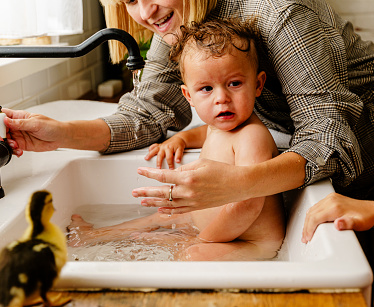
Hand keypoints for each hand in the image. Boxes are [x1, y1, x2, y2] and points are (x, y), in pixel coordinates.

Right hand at [0, 107, 63, 156]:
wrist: (60, 137)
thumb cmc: (51, 126)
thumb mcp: (36, 123)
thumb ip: (20, 123)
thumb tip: (6, 120)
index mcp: (19, 116)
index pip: (1, 114)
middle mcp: (16, 125)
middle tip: (4, 139)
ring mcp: (18, 135)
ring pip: (5, 139)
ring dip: (6, 144)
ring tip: (15, 146)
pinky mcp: (22, 144)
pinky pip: (12, 148)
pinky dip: (13, 151)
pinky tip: (19, 151)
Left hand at [133, 158, 250, 213]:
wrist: (239, 184)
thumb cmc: (222, 170)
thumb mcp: (202, 163)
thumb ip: (185, 168)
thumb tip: (173, 174)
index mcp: (189, 178)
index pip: (163, 175)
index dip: (149, 173)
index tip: (139, 171)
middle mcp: (189, 192)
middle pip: (162, 192)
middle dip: (146, 192)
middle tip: (134, 192)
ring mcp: (193, 201)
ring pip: (168, 203)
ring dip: (153, 203)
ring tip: (141, 201)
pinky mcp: (197, 207)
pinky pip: (179, 210)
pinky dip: (168, 210)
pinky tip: (159, 210)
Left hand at [144, 136, 185, 168]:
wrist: (180, 138)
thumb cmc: (170, 144)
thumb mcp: (161, 146)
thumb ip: (155, 149)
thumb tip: (148, 153)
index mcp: (160, 147)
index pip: (153, 150)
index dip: (149, 154)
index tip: (146, 159)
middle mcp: (165, 147)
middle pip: (160, 154)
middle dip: (159, 162)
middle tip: (158, 168)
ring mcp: (171, 147)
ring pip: (169, 155)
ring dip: (169, 162)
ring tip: (170, 168)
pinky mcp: (179, 147)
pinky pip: (178, 152)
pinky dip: (178, 157)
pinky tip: (177, 161)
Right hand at [302, 192, 373, 242]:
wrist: (372, 210)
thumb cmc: (366, 218)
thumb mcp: (359, 224)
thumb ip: (348, 224)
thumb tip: (337, 224)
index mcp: (335, 206)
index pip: (315, 218)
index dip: (309, 229)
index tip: (308, 238)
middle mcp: (331, 200)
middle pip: (311, 214)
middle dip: (306, 227)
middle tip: (305, 238)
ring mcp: (330, 197)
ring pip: (312, 209)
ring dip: (307, 221)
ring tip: (307, 232)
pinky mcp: (331, 198)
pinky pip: (316, 206)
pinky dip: (312, 215)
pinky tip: (312, 222)